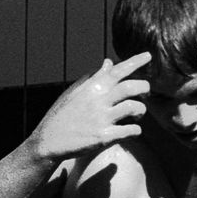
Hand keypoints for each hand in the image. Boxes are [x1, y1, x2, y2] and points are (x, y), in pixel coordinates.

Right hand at [30, 53, 151, 160]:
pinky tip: (132, 131)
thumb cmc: (62, 116)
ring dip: (141, 111)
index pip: (117, 70)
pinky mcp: (103, 137)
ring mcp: (101, 118)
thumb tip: (108, 62)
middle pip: (132, 87)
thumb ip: (94, 77)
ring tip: (137, 115)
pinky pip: (130, 130)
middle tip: (145, 93)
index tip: (148, 55)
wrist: (48, 141)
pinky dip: (136, 130)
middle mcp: (98, 100)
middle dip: (144, 88)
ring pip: (134, 108)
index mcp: (92, 87)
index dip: (135, 61)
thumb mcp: (75, 92)